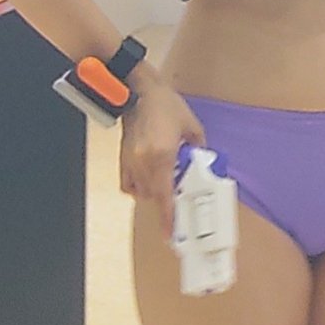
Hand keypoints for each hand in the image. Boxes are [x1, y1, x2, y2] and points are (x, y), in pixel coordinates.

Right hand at [119, 74, 207, 242]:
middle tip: (180, 199)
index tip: (171, 234)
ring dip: (155, 192)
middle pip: (155, 196)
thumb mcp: (192, 127)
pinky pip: (129, 183)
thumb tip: (202, 164)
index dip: (168, 217)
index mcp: (162, 155)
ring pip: (142, 192)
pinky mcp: (122, 157)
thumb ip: (199, 149)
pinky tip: (150, 179)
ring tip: (168, 181)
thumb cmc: (166, 106)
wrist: (137, 91)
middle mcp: (143, 162)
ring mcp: (130, 161)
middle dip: (167, 201)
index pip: (165, 195)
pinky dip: (139, 187)